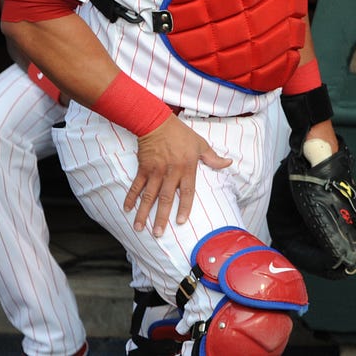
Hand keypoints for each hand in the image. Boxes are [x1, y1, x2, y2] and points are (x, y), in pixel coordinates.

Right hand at [124, 115, 232, 237]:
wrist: (157, 122)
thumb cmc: (181, 134)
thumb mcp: (200, 144)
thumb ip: (213, 157)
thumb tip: (228, 163)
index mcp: (187, 168)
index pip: (187, 192)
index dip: (184, 207)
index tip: (180, 222)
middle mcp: (170, 172)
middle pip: (165, 198)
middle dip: (161, 217)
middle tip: (158, 233)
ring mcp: (155, 171)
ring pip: (148, 196)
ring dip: (143, 213)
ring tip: (139, 228)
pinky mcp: (143, 168)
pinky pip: (136, 186)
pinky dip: (131, 198)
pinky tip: (127, 209)